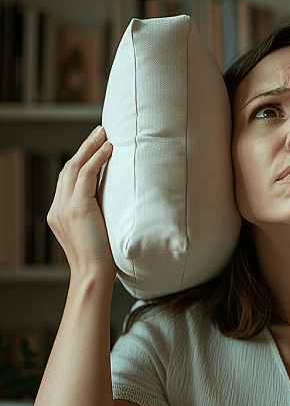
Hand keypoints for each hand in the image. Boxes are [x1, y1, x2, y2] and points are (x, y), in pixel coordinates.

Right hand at [47, 125, 115, 282]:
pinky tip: (109, 148)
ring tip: (104, 132)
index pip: (69, 179)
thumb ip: (98, 211)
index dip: (82, 160)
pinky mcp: (77, 208)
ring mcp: (65, 208)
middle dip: (85, 147)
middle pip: (68, 168)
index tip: (96, 146)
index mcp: (60, 213)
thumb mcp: (97, 229)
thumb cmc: (102, 257)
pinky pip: (86, 175)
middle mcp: (58, 208)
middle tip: (100, 130)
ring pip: (75, 167)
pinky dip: (97, 159)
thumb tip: (116, 196)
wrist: (94, 275)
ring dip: (90, 146)